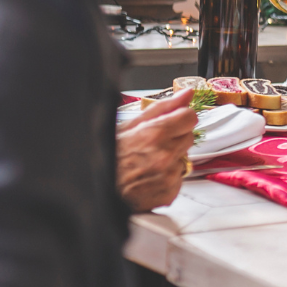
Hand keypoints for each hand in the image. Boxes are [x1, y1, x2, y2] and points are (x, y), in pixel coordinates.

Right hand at [117, 90, 197, 212]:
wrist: (97, 190)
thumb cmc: (109, 157)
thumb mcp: (128, 126)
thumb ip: (162, 108)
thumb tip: (186, 94)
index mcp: (154, 134)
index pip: (189, 117)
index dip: (180, 117)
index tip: (172, 121)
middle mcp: (164, 155)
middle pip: (189, 137)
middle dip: (175, 137)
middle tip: (152, 144)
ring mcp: (168, 176)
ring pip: (184, 158)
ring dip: (172, 158)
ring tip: (148, 162)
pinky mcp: (169, 193)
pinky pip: (179, 178)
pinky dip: (168, 177)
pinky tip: (150, 177)